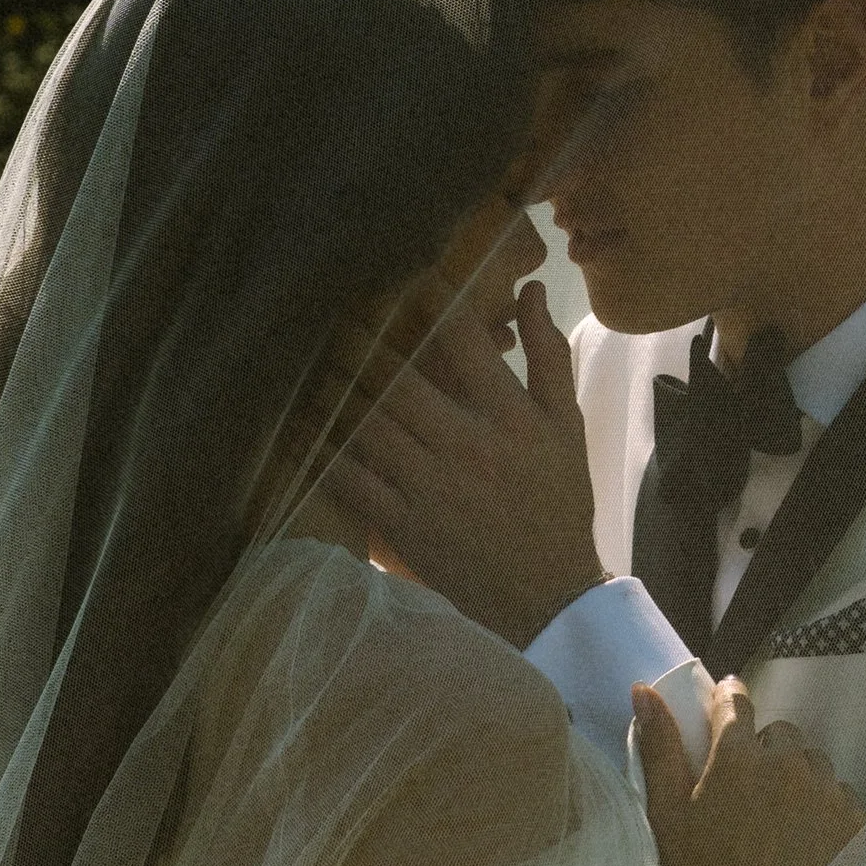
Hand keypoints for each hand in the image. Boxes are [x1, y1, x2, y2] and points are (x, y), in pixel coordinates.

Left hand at [329, 278, 605, 645]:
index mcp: (509, 415)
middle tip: (331, 310)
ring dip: (335, 389)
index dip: (427, 299)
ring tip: (309, 358)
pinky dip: (322, 453)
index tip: (398, 274)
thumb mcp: (566, 425)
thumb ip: (547, 354)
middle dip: (361, 341)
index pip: (463, 340)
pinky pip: (353, 480)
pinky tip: (300, 427)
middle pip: (399, 379)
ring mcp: (431, 485)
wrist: (548, 592)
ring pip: (369, 424)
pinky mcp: (405, 524)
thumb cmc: (558, 500)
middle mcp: (467, 444)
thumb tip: (529, 289)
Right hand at [632, 676, 865, 865]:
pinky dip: (825, 808)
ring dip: (796, 777)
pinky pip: (841, 794)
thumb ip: (659, 747)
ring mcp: (827, 792)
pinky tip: (804, 841)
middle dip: (762, 751)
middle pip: (778, 732)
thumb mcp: (666, 816)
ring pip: (812, 761)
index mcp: (735, 757)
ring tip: (776, 821)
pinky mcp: (855, 822)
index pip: (734, 700)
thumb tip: (643, 689)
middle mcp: (787, 764)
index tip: (722, 717)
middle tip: (744, 793)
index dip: (726, 705)